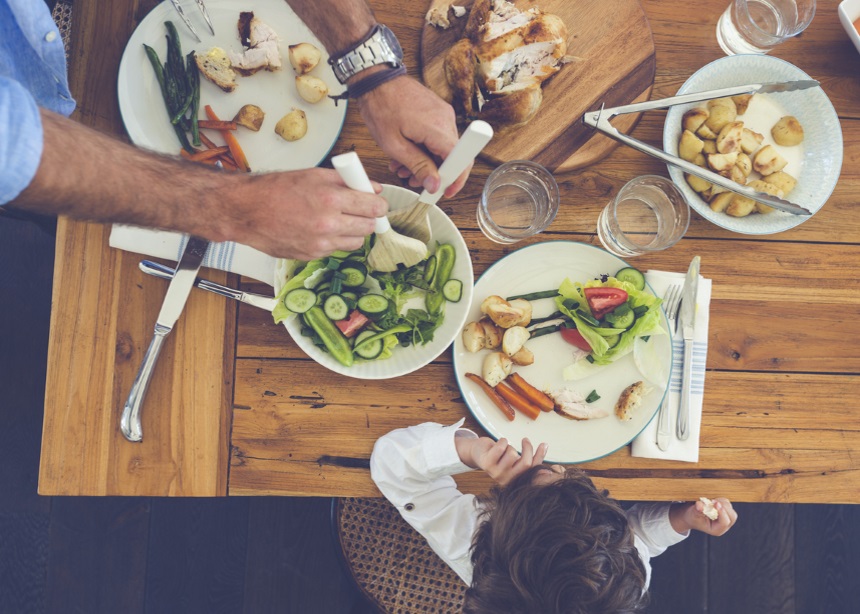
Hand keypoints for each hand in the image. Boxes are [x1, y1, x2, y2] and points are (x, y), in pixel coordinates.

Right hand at [224, 167, 387, 259]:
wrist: (246, 210)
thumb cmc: (274, 190)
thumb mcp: (313, 175)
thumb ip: (347, 181)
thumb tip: (372, 188)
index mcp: (331, 199)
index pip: (374, 207)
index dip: (379, 204)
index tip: (377, 203)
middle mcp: (328, 224)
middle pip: (369, 227)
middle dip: (368, 218)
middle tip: (360, 210)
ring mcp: (320, 243)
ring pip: (356, 242)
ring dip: (353, 231)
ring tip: (339, 220)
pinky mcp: (311, 256)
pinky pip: (335, 249)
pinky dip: (334, 240)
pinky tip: (320, 229)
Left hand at [357, 75, 470, 197]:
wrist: (376, 79)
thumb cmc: (380, 107)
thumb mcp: (394, 145)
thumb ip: (417, 166)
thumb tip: (434, 184)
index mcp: (437, 128)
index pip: (461, 160)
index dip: (456, 180)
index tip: (447, 191)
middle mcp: (446, 119)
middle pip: (452, 156)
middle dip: (435, 173)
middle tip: (415, 181)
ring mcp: (443, 113)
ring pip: (443, 147)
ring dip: (426, 161)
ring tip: (403, 168)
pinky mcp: (437, 111)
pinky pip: (437, 136)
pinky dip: (425, 148)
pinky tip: (407, 153)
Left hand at [456, 436, 547, 486]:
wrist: (478, 454)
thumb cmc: (499, 456)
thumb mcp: (515, 460)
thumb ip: (530, 458)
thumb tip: (546, 446)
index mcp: (515, 481)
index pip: (533, 469)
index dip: (540, 456)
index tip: (544, 444)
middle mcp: (506, 481)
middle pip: (526, 463)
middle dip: (528, 448)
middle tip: (525, 440)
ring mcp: (496, 473)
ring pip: (513, 454)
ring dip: (510, 446)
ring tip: (504, 449)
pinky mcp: (488, 463)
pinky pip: (502, 447)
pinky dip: (502, 441)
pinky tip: (498, 444)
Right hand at [670, 497, 737, 536]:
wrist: (692, 516)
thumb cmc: (693, 518)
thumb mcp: (693, 515)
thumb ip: (697, 510)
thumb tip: (700, 505)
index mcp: (717, 530)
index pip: (725, 522)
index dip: (722, 512)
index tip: (715, 503)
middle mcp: (724, 525)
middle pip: (732, 516)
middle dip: (723, 507)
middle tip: (712, 501)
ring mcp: (726, 517)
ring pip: (730, 508)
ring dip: (721, 502)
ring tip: (710, 501)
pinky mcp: (725, 510)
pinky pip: (727, 503)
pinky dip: (720, 500)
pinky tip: (712, 501)